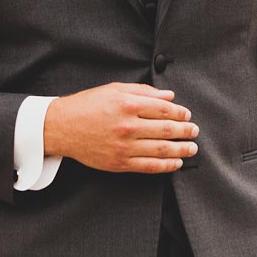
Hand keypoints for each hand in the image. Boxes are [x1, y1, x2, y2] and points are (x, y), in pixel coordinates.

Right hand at [43, 82, 198, 173]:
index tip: (187, 115)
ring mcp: (124, 146)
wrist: (62, 127)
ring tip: (191, 148)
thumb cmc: (87, 105)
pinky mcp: (119, 163)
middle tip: (194, 131)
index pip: (163, 109)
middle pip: (166, 129)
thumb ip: (143, 91)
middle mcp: (128, 126)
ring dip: (181, 149)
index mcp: (127, 104)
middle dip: (185, 131)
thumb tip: (168, 96)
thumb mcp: (114, 89)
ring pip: (161, 150)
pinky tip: (176, 162)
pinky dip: (166, 165)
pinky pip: (149, 166)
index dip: (180, 113)